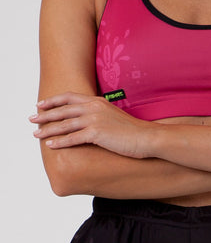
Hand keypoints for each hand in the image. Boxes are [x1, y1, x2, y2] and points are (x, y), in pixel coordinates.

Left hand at [29, 92, 151, 157]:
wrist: (146, 137)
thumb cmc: (132, 130)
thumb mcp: (113, 116)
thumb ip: (99, 114)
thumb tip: (87, 120)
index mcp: (97, 101)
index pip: (70, 97)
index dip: (53, 101)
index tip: (41, 104)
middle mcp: (94, 107)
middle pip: (63, 110)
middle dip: (45, 115)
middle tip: (31, 119)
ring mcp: (95, 120)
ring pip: (65, 125)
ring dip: (48, 130)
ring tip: (35, 134)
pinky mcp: (96, 133)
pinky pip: (73, 138)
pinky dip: (60, 142)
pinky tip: (50, 145)